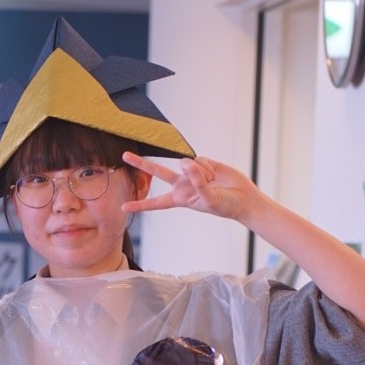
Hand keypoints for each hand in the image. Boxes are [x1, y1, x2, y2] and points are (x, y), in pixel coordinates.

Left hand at [120, 152, 262, 222]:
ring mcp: (191, 172)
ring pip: (184, 163)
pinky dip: (208, 167)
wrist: (242, 197)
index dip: (140, 205)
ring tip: (212, 182)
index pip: (156, 202)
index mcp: (180, 199)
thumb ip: (197, 182)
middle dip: (141, 164)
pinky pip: (199, 160)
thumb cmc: (225, 205)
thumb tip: (186, 164)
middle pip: (157, 173)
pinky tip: (215, 174)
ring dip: (199, 172)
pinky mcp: (203, 163)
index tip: (123, 207)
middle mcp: (182, 184)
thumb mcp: (209, 199)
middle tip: (124, 156)